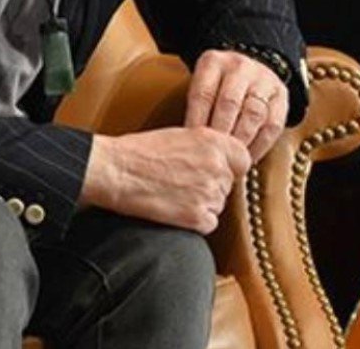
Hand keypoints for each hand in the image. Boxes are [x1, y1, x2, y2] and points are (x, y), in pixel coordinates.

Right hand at [80, 127, 250, 233]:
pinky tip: (174, 210)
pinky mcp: (197, 217)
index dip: (230, 168)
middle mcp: (216, 166)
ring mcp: (208, 193)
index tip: (217, 171)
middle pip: (228, 185)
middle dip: (210, 187)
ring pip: (218, 205)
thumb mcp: (180, 135)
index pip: (243, 160)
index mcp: (213, 141)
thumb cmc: (139, 151)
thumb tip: (222, 161)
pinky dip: (195, 222)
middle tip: (183, 184)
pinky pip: (209, 224)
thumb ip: (207, 147)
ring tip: (174, 195)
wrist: (116, 171)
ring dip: (201, 204)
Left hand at [185, 49, 287, 161]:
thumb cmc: (218, 87)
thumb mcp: (202, 85)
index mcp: (213, 62)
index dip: (197, 122)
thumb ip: (195, 107)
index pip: (203, 94)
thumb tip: (185, 141)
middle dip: (220, 134)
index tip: (193, 144)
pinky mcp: (281, 95)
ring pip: (253, 113)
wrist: (250, 72)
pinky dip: (260, 145)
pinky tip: (248, 157)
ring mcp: (263, 79)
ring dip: (241, 141)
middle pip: (229, 103)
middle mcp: (240, 66)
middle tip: (213, 156)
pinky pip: (273, 124)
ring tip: (231, 160)